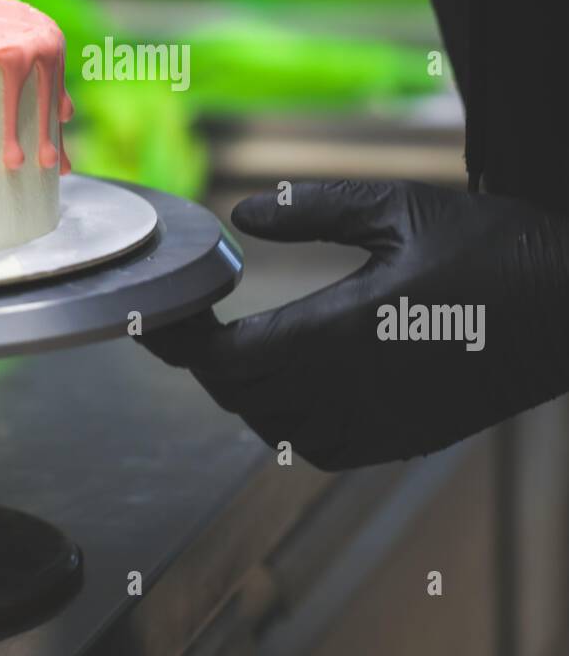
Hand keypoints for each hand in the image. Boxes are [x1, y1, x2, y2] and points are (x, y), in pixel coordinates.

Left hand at [143, 180, 568, 469]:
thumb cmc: (493, 248)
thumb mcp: (400, 207)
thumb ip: (314, 210)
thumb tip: (242, 218)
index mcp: (348, 331)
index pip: (233, 360)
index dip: (184, 344)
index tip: (162, 317)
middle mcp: (358, 390)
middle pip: (245, 399)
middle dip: (210, 363)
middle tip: (196, 324)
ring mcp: (384, 423)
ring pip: (280, 431)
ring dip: (249, 395)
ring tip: (245, 348)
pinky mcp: (408, 439)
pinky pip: (326, 447)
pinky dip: (293, 422)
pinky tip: (302, 383)